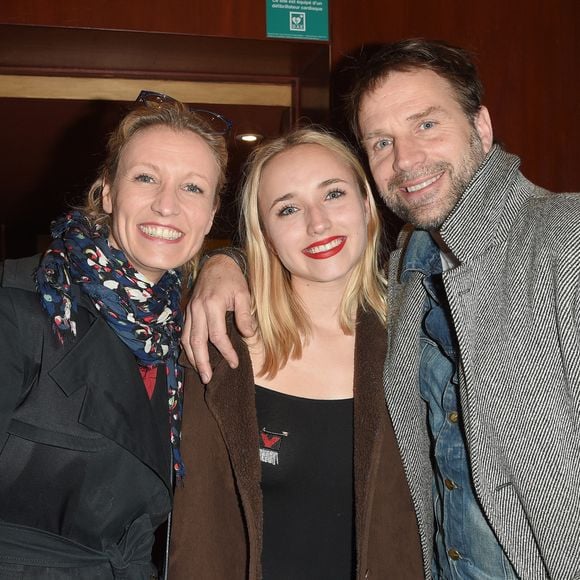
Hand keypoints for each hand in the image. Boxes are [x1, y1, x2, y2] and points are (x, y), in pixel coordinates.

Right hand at [182, 254, 254, 382]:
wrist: (217, 263)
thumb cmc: (232, 279)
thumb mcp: (244, 294)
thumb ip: (245, 315)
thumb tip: (248, 335)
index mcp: (212, 305)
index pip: (217, 336)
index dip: (226, 352)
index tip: (234, 362)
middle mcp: (197, 309)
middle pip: (196, 341)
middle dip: (201, 362)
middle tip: (208, 379)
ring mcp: (190, 310)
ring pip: (187, 338)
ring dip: (192, 357)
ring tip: (200, 372)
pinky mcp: (188, 311)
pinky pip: (185, 332)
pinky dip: (188, 346)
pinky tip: (194, 356)